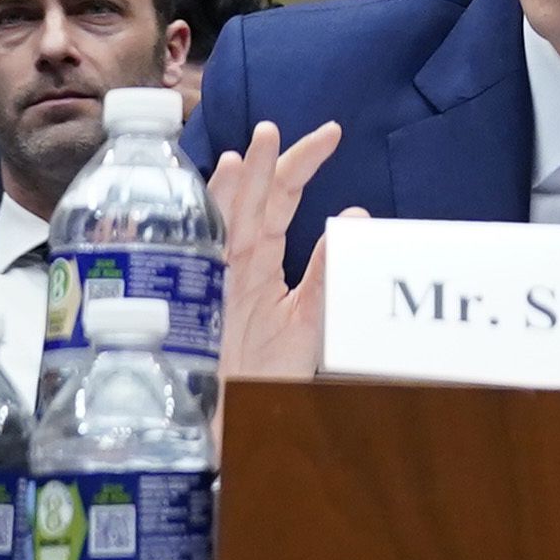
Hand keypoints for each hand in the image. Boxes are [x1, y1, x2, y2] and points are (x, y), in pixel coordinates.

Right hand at [208, 119, 346, 383]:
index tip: (330, 134)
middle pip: (251, 203)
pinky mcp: (203, 307)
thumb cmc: (266, 378)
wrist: (237, 429)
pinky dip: (216, 220)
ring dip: (237, 186)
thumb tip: (356, 217)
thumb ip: (327, 272)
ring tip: (251, 152)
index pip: (283, 201)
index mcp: (262, 263)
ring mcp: (216, 283)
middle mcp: (236, 265)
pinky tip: (226, 189)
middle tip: (274, 129)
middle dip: (264, 166)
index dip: (302, 166)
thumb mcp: (307, 320)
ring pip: (225, 223)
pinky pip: (209, 257)